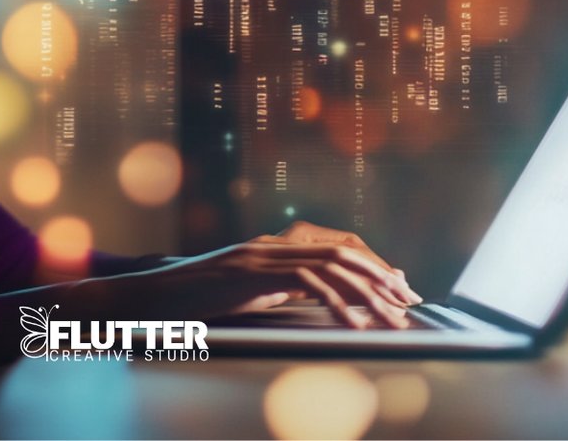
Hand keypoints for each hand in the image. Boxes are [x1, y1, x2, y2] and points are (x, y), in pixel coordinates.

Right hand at [114, 240, 418, 328]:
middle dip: (382, 277)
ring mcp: (264, 255)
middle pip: (344, 252)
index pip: (337, 247)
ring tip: (391, 317)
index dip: (372, 266)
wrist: (158, 295)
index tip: (398, 288)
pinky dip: (337, 302)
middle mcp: (275, 245)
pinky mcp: (254, 272)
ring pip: (333, 264)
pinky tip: (354, 322)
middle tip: (409, 301)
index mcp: (276, 248)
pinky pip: (307, 281)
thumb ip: (282, 287)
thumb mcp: (249, 292)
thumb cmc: (199, 299)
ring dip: (369, 292)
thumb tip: (319, 296)